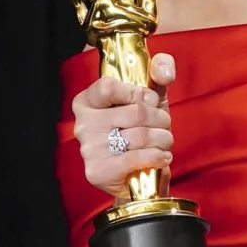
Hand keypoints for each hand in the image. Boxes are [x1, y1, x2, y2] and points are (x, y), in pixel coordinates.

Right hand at [71, 54, 174, 198]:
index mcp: (87, 102)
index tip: (150, 101)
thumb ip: (158, 73)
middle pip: (135, 112)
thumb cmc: (142, 132)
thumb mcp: (151, 98)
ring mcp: (88, 150)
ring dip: (163, 139)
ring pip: (141, 135)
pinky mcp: (98, 172)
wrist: (141, 176)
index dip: (137, 92)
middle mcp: (82, 125)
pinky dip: (158, 157)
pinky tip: (161, 157)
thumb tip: (163, 71)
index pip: (109, 86)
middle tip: (163, 127)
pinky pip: (137, 157)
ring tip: (164, 143)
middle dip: (161, 119)